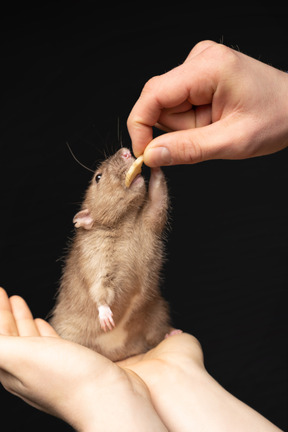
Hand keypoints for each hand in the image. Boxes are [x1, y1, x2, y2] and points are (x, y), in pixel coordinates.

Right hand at [0, 288, 281, 431]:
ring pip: (3, 335)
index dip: (39, 332)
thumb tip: (173, 331)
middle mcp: (42, 374)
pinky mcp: (12, 360)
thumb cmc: (144, 381)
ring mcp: (24, 370)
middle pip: (19, 342)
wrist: (123, 398)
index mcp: (66, 371)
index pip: (45, 348)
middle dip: (15, 320)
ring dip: (2, 314)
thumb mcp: (149, 350)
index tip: (38, 318)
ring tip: (2, 294)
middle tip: (11, 300)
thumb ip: (158, 338)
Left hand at [0, 288, 166, 431]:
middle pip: (13, 338)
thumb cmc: (68, 379)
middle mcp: (30, 371)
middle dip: (7, 315)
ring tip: (19, 303)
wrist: (113, 398)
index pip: (0, 337)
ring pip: (30, 340)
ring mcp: (52, 369)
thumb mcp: (22, 356)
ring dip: (23, 320)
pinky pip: (51, 343)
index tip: (0, 291)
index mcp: (14, 370)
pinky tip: (44, 323)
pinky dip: (43, 330)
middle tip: (6, 295)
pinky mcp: (74, 365)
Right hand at [127, 40, 287, 165]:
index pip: (153, 95)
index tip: (145, 154)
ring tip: (216, 126)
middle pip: (160, 102)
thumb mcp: (232, 141)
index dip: (140, 126)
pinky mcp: (201, 74)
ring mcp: (200, 65)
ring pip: (169, 106)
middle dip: (177, 129)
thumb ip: (188, 149)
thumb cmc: (276, 118)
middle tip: (208, 137)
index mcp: (208, 68)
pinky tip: (214, 119)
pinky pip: (180, 103)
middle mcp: (200, 59)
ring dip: (186, 125)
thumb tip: (151, 154)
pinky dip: (192, 119)